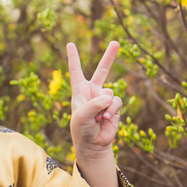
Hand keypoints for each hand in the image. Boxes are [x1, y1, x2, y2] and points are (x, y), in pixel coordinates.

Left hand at [66, 41, 122, 157]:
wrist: (93, 144)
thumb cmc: (81, 129)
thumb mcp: (82, 116)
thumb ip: (94, 104)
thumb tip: (109, 97)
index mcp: (79, 90)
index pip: (75, 70)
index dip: (73, 57)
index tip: (70, 44)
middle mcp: (93, 92)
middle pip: (102, 70)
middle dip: (109, 56)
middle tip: (116, 42)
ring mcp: (105, 98)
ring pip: (110, 92)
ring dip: (104, 106)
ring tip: (98, 117)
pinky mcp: (114, 107)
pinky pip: (116, 101)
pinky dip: (111, 110)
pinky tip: (105, 119)